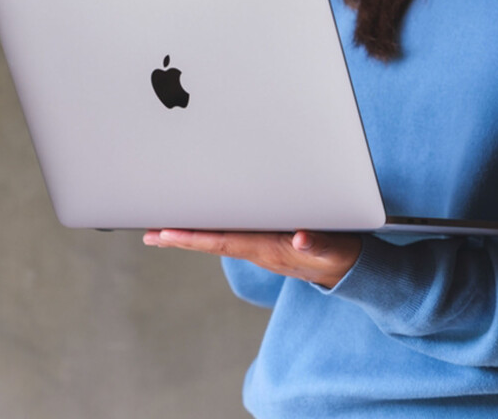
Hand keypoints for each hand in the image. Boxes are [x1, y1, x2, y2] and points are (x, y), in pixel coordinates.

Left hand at [142, 229, 361, 288]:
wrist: (349, 269)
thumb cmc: (340, 256)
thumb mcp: (334, 249)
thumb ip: (318, 242)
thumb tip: (300, 237)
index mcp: (267, 248)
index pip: (222, 241)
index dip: (192, 237)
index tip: (165, 234)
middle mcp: (257, 249)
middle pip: (211, 241)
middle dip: (179, 237)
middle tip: (148, 233)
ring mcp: (259, 247)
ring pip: (217, 239)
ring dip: (189, 235)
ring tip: (161, 231)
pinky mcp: (265, 243)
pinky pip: (230, 235)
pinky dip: (208, 231)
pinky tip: (196, 228)